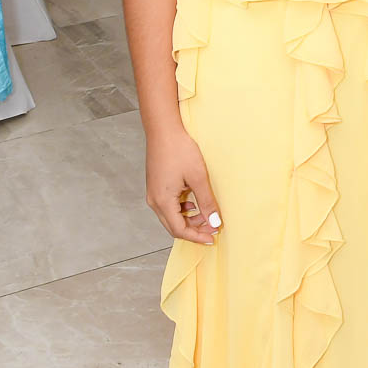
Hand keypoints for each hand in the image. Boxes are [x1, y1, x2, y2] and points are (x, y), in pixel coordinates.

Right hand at [146, 124, 222, 244]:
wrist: (163, 129)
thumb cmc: (180, 150)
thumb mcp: (198, 177)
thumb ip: (206, 201)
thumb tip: (214, 222)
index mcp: (162, 202)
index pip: (179, 230)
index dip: (197, 236)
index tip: (213, 238)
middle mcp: (154, 201)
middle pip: (173, 226)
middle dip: (194, 230)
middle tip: (212, 228)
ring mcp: (153, 193)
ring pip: (171, 216)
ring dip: (188, 219)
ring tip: (207, 215)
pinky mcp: (155, 185)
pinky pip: (168, 205)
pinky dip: (182, 209)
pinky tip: (193, 203)